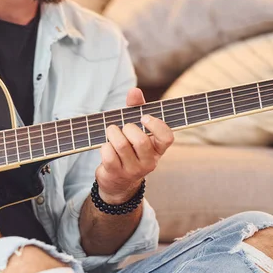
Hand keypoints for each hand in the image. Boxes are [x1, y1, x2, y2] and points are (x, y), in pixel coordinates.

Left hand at [95, 88, 173, 203]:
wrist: (118, 182)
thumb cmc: (128, 148)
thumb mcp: (135, 129)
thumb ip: (136, 109)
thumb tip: (134, 90)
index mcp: (158, 149)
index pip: (167, 138)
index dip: (156, 125)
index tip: (144, 117)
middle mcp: (149, 162)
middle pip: (140, 140)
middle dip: (127, 128)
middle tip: (123, 127)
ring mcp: (133, 170)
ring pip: (122, 145)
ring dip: (113, 133)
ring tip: (111, 131)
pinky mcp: (116, 174)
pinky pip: (108, 155)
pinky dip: (104, 146)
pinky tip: (106, 146)